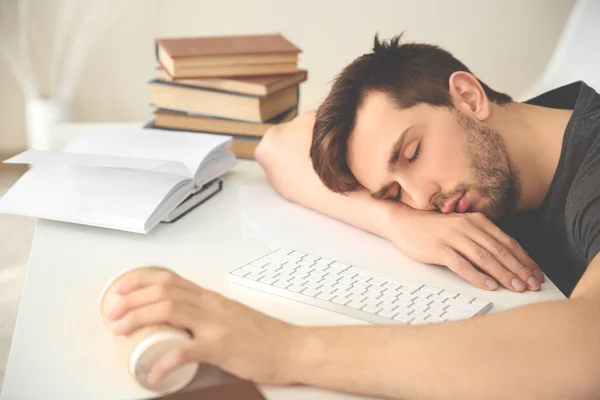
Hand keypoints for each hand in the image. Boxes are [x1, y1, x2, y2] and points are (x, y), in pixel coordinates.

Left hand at [107, 269, 296, 385]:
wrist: (291, 347)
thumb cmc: (264, 335)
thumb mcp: (230, 316)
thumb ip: (206, 314)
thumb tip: (181, 322)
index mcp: (210, 298)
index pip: (169, 279)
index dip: (140, 281)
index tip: (121, 290)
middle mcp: (210, 305)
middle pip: (163, 290)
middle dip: (131, 299)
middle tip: (113, 314)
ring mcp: (216, 324)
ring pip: (170, 309)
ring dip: (139, 317)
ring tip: (122, 330)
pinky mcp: (222, 346)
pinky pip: (187, 351)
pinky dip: (165, 360)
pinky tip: (154, 371)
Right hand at [385, 206, 544, 291]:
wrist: (404, 222)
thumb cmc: (433, 228)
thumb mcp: (461, 227)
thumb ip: (480, 238)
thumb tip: (504, 258)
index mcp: (477, 221)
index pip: (507, 242)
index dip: (524, 259)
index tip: (536, 274)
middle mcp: (467, 227)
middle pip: (499, 251)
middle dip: (519, 269)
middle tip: (532, 285)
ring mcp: (453, 238)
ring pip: (484, 258)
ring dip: (503, 274)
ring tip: (516, 287)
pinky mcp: (439, 249)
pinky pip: (462, 265)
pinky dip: (477, 276)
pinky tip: (488, 285)